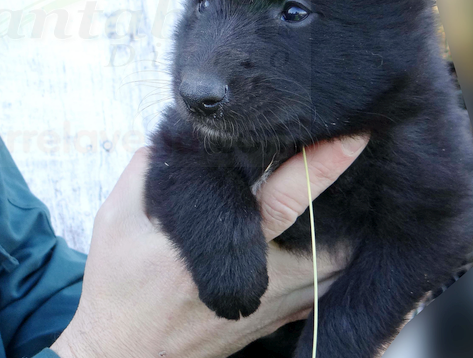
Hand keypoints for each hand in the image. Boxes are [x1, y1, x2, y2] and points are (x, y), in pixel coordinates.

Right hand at [51, 135, 368, 357]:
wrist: (124, 354)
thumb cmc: (118, 288)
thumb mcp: (115, 220)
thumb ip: (144, 169)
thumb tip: (177, 135)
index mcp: (217, 249)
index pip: (282, 200)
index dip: (319, 165)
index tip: (351, 135)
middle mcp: (260, 281)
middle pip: (333, 239)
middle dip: (353, 198)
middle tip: (357, 152)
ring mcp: (274, 307)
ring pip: (337, 266)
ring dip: (348, 227)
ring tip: (349, 189)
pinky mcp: (277, 321)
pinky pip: (325, 288)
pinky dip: (335, 256)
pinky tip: (328, 231)